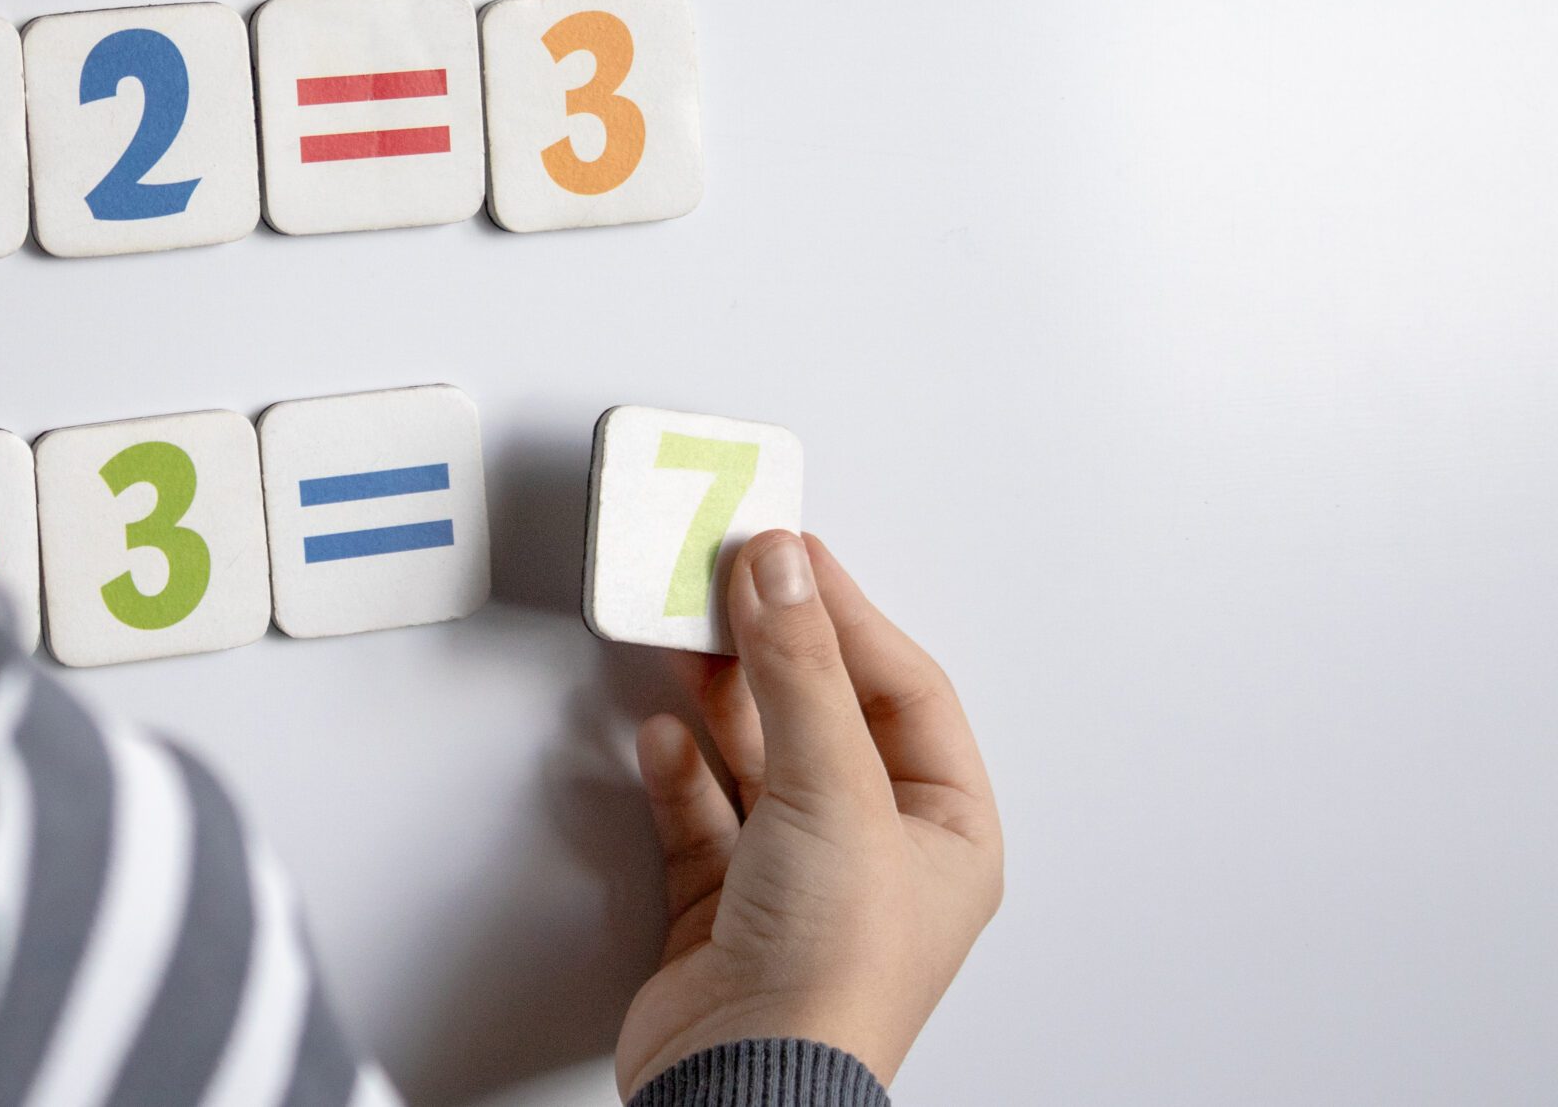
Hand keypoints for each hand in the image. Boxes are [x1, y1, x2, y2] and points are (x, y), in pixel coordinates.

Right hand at [614, 532, 1002, 1096]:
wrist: (744, 1083)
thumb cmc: (833, 981)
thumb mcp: (833, 790)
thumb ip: (801, 669)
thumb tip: (784, 572)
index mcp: (947, 834)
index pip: (904, 690)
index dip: (848, 614)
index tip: (792, 554)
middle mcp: (877, 857)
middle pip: (824, 717)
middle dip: (775, 650)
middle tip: (729, 584)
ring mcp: (797, 883)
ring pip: (757, 759)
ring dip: (721, 700)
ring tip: (687, 642)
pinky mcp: (722, 908)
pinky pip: (702, 812)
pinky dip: (678, 770)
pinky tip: (661, 738)